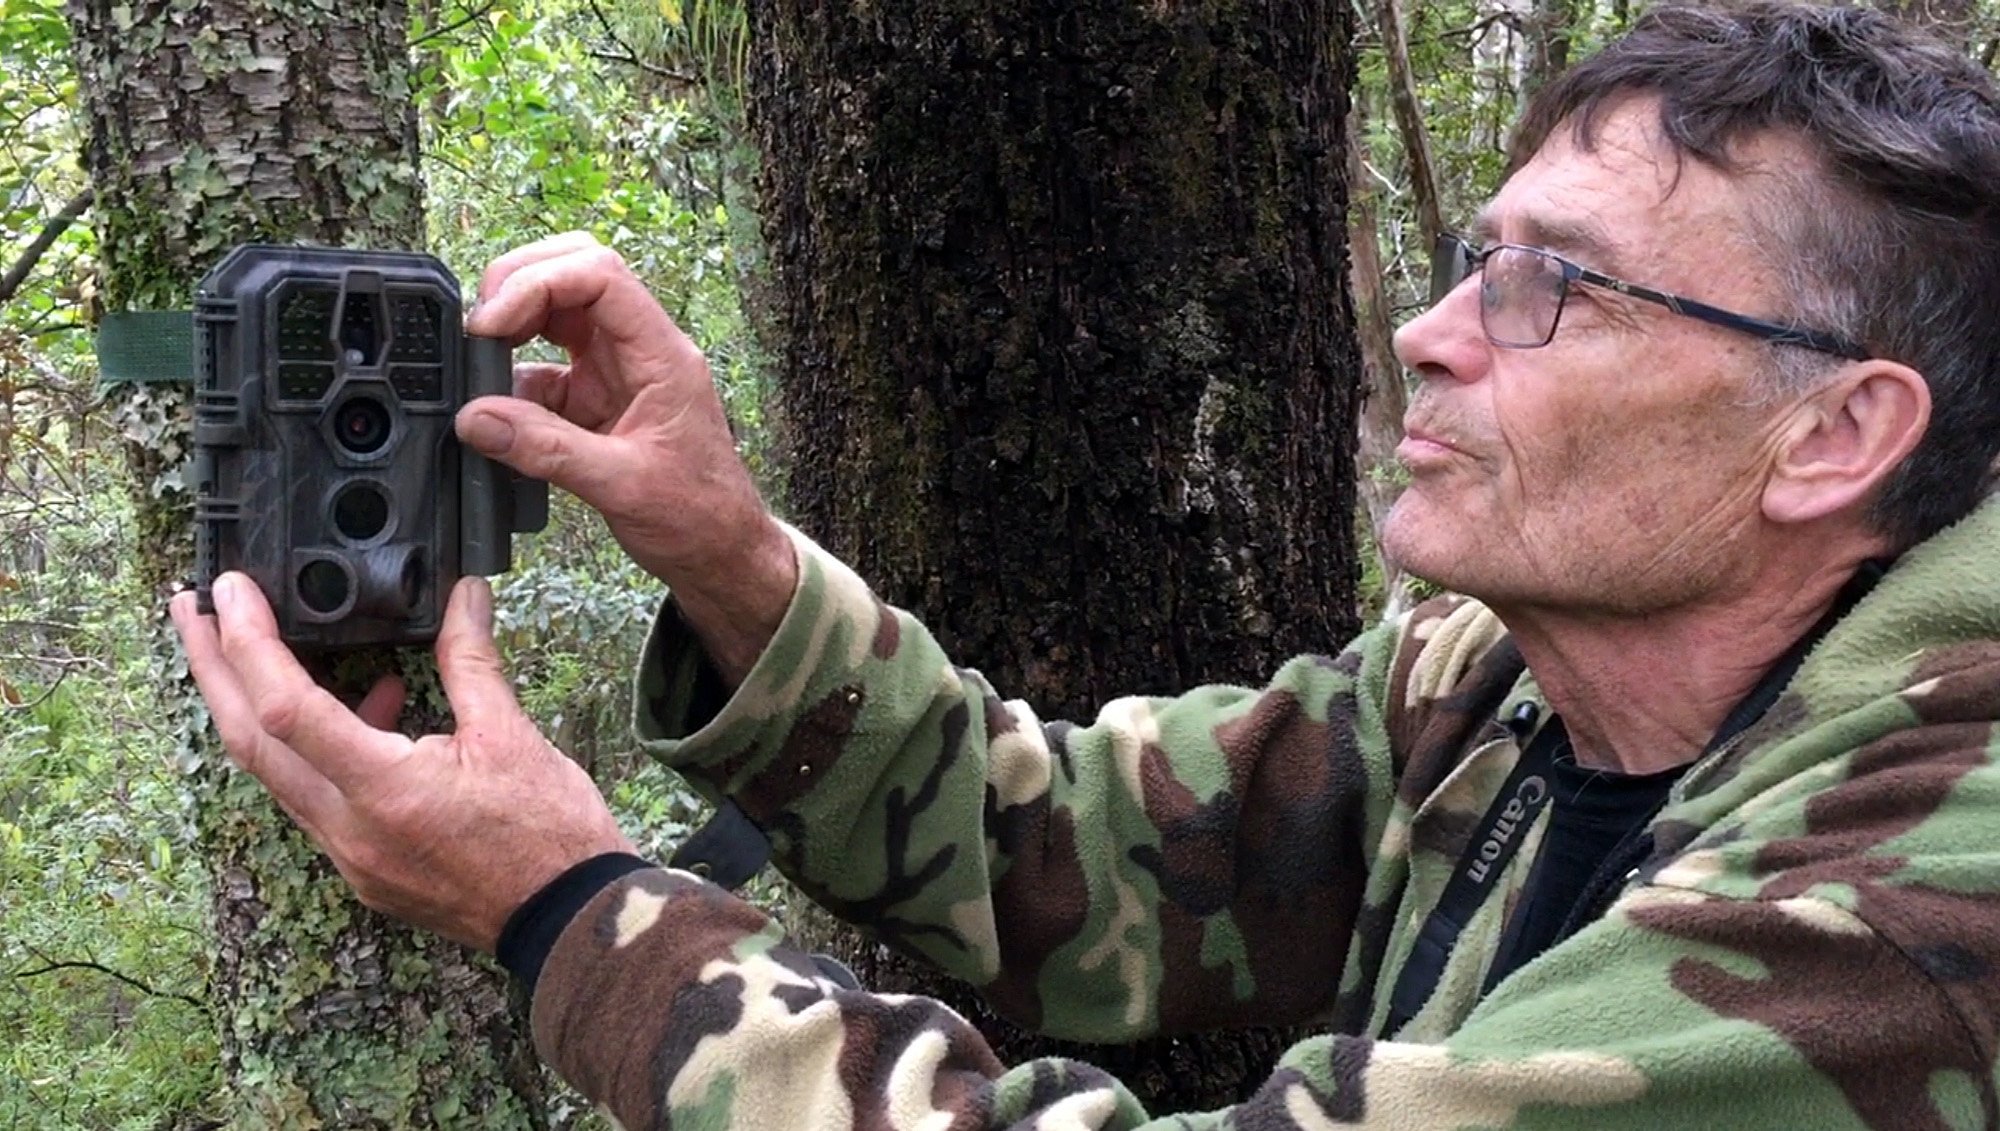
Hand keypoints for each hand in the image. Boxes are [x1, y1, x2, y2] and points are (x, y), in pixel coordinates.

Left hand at [169, 571, 635, 951]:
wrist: (567, 919)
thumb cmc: (549, 835)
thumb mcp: (512, 736)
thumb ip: (472, 661)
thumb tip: (463, 595)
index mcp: (384, 789)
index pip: (286, 706)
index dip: (248, 642)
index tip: (232, 590)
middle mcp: (348, 828)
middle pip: (249, 741)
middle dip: (210, 668)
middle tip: (190, 608)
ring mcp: (349, 856)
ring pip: (274, 771)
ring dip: (254, 707)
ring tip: (263, 651)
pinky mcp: (362, 869)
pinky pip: (314, 798)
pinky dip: (315, 747)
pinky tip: (368, 711)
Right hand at [458, 234, 794, 680]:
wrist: (720, 554)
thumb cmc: (699, 517)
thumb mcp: (623, 486)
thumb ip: (547, 450)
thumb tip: (476, 417)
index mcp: (661, 355)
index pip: (600, 275)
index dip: (537, 282)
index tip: (492, 322)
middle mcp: (638, 351)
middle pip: (575, 273)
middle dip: (518, 284)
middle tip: (479, 326)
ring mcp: (616, 373)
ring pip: (556, 315)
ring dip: (511, 329)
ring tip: (476, 366)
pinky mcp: (595, 401)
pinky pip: (543, 371)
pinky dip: (511, 384)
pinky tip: (493, 415)